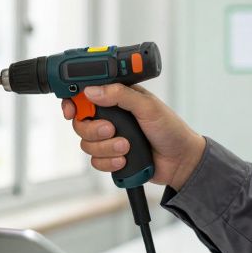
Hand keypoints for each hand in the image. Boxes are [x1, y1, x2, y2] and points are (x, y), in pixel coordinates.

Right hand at [62, 84, 205, 189]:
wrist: (180, 161)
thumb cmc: (170, 129)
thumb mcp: (148, 106)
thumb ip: (120, 95)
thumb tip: (93, 90)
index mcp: (117, 98)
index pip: (86, 96)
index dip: (73, 102)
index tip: (71, 110)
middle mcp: (111, 117)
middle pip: (81, 122)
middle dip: (94, 129)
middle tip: (111, 130)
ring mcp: (110, 138)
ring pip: (87, 144)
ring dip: (107, 148)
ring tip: (127, 147)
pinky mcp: (111, 157)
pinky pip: (96, 161)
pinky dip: (109, 162)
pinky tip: (125, 159)